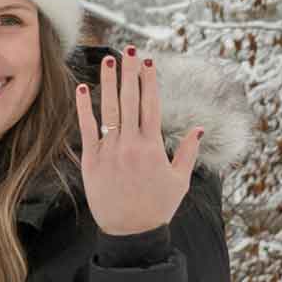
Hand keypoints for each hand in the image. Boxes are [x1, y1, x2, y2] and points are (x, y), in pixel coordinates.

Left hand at [75, 46, 201, 236]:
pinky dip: (84, 108)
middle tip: (130, 50)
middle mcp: (130, 145)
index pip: (151, 106)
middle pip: (130, 101)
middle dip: (130, 73)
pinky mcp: (91, 161)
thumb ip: (187, 152)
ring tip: (109, 60)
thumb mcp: (179, 180)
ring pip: (109, 110)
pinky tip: (82, 88)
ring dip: (109, 83)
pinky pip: (86, 129)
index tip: (149, 62)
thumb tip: (199, 128)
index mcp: (152, 147)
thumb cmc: (157, 207)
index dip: (150, 82)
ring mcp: (109, 151)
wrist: (131, 232)